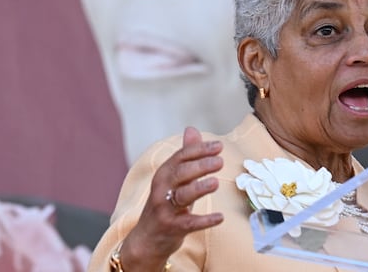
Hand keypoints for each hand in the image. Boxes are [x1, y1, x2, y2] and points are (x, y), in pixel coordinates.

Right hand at [120, 127, 223, 269]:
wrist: (146, 239)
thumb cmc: (165, 204)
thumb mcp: (174, 179)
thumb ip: (185, 155)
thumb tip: (192, 129)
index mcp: (163, 174)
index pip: (181, 156)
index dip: (199, 150)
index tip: (219, 146)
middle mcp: (162, 189)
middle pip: (181, 173)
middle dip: (200, 166)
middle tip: (220, 161)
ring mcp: (165, 209)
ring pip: (182, 196)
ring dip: (199, 189)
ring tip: (216, 183)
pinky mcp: (171, 228)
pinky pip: (189, 223)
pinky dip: (204, 221)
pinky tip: (220, 217)